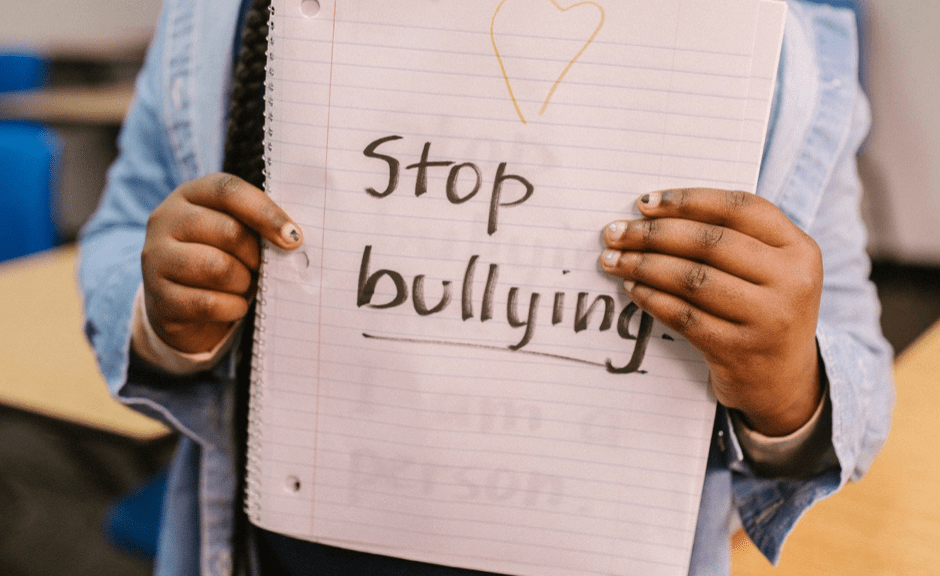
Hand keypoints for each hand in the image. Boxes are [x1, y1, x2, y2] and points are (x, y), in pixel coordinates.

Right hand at [141, 173, 303, 353]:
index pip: (229, 190)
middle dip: (256, 255)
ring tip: (244, 285)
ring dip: (243, 282)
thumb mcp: (235, 232)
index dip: (265, 212)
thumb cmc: (220, 258)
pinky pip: (208, 303)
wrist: (182, 305)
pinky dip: (233, 307)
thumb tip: (293, 237)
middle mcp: (166, 220)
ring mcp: (156, 258)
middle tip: (261, 268)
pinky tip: (235, 305)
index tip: (294, 237)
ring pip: (218, 268)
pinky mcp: (160, 296)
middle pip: (228, 231)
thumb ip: (257, 225)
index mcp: (190, 194)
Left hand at [600, 188, 822, 435]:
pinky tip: (632, 288)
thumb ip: (732, 238)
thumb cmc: (763, 310)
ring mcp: (767, 319)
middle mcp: (790, 282)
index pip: (739, 208)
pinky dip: (651, 298)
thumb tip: (653, 213)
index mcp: (799, 249)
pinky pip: (683, 316)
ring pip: (693, 279)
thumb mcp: (769, 270)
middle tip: (615, 232)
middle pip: (710, 242)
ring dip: (644, 265)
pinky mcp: (738, 351)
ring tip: (613, 259)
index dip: (688, 200)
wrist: (783, 382)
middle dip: (653, 234)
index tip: (644, 202)